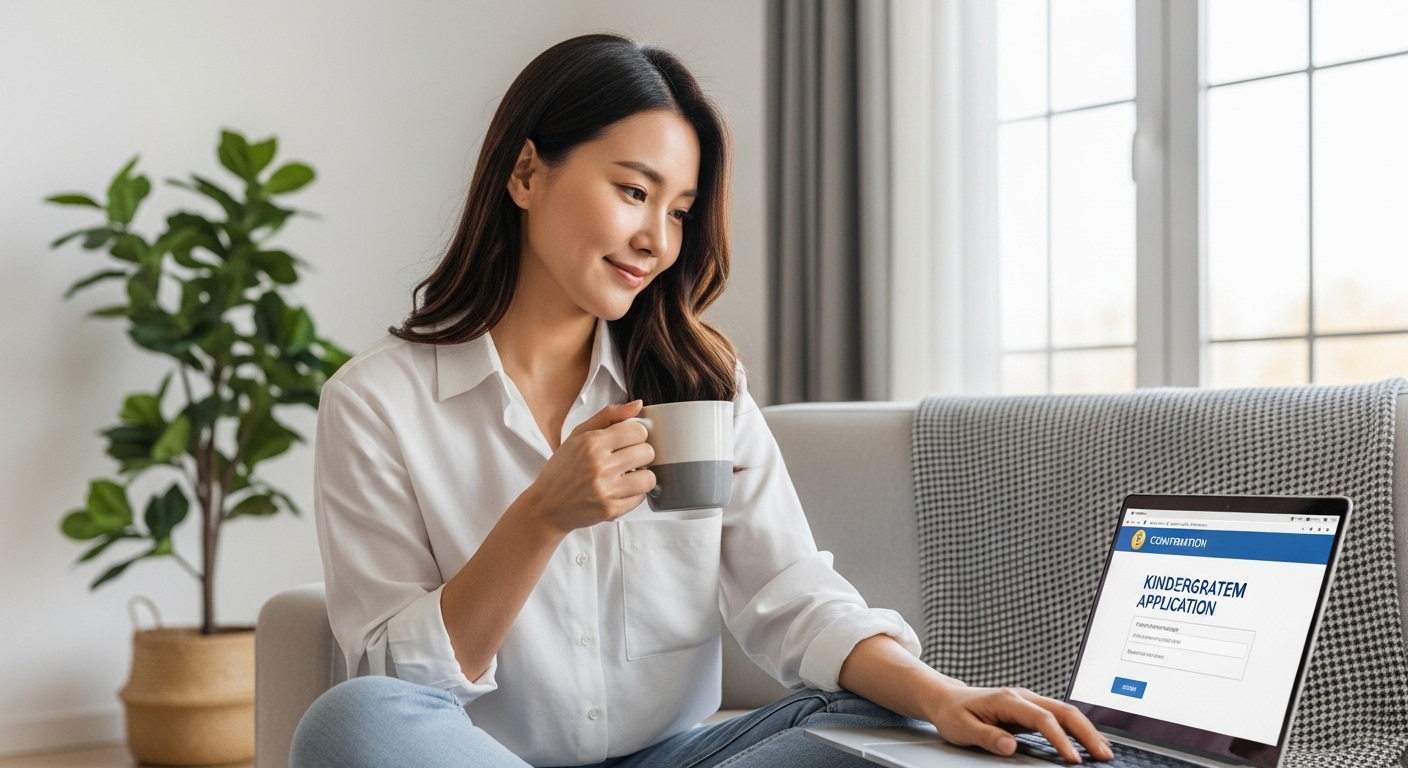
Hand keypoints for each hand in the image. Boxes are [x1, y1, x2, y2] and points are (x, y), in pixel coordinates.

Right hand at [517, 400, 655, 534]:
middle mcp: (600, 466)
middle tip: (627, 460)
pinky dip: (634, 494)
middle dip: (640, 455)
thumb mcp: (578, 435)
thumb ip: (609, 416)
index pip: (638, 431)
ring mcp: (606, 490)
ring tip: (627, 476)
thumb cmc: (562, 469)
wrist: (546, 506)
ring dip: (641, 476)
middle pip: (647, 453)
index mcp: (592, 443)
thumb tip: (638, 405)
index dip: (636, 435)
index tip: (628, 442)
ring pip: (649, 478)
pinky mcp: (611, 510)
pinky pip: (641, 498)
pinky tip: (619, 490)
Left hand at [926, 684, 1112, 763]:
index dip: (1059, 739)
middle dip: (1086, 732)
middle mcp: (1022, 697)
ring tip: (1104, 752)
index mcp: (1007, 699)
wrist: (947, 699)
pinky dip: (1078, 729)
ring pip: (1066, 712)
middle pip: (1063, 710)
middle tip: (1103, 755)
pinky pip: (1060, 717)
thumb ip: (986, 737)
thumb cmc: (954, 713)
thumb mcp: (962, 728)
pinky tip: (1089, 743)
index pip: (1041, 718)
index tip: (1072, 759)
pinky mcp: (1032, 710)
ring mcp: (1029, 702)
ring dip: (1087, 730)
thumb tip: (1010, 746)